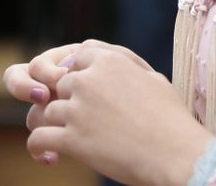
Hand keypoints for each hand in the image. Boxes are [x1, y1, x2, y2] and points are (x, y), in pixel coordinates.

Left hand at [5, 39, 210, 185]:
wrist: (177, 154)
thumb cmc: (171, 119)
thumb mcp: (151, 77)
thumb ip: (124, 65)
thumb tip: (106, 62)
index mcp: (107, 61)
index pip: (75, 58)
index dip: (77, 75)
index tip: (83, 93)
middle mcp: (87, 80)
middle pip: (60, 86)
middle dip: (67, 102)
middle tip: (77, 121)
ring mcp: (77, 110)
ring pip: (48, 112)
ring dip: (55, 126)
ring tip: (64, 142)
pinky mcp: (72, 139)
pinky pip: (40, 138)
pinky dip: (39, 147)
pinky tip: (47, 156)